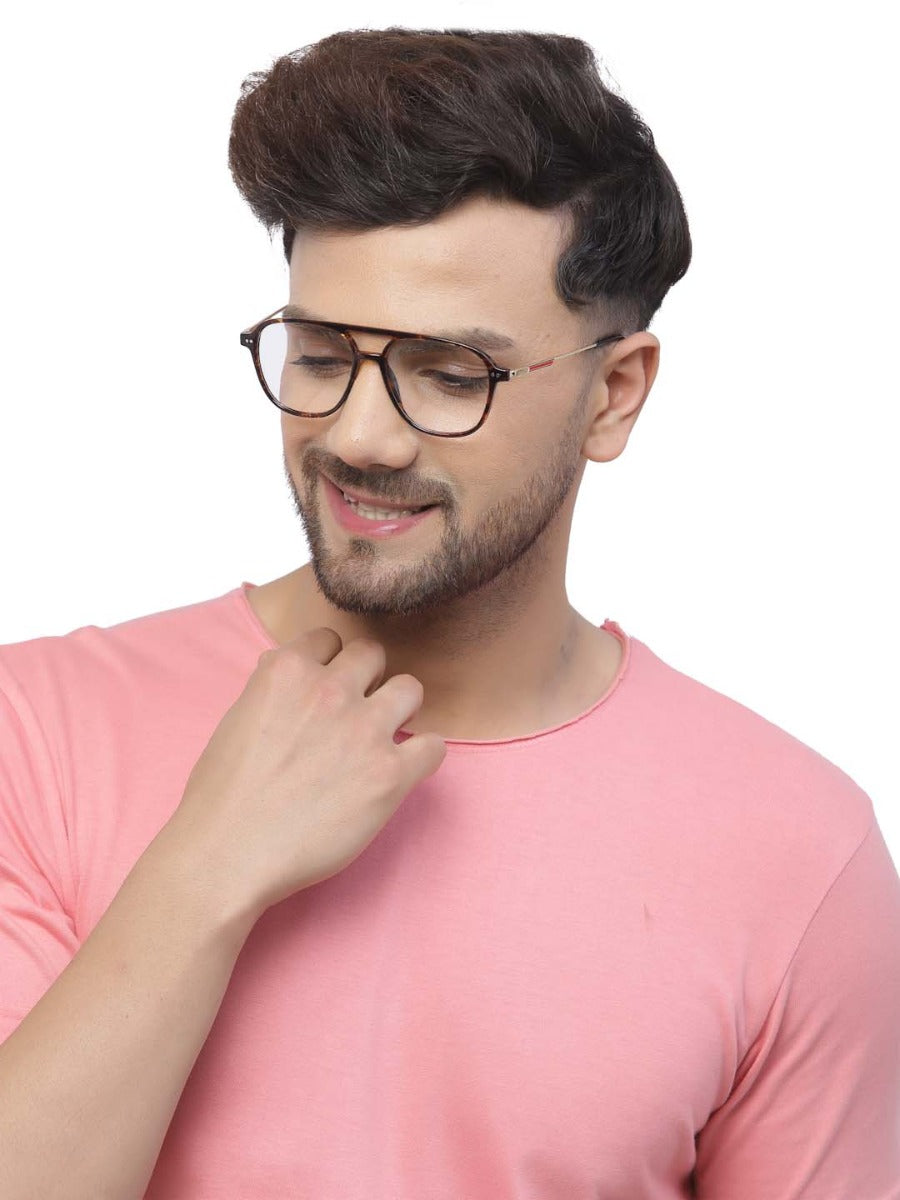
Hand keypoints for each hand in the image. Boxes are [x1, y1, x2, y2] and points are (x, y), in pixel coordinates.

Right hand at [164, 628, 446, 921]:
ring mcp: (364, 730)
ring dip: (400, 709)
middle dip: (367, 679)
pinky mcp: (389, 774)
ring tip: (383, 736)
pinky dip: (422, 756)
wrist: (228, 855)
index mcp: (287, 671)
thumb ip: (274, 690)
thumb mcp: (237, 717)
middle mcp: (330, 691)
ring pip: (410, 689)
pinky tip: (403, 771)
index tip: (325, 688)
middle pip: (373, 655)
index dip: (328, 664)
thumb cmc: (222, 797)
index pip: (329, 639)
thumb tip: (293, 675)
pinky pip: (433, 746)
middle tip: (356, 712)